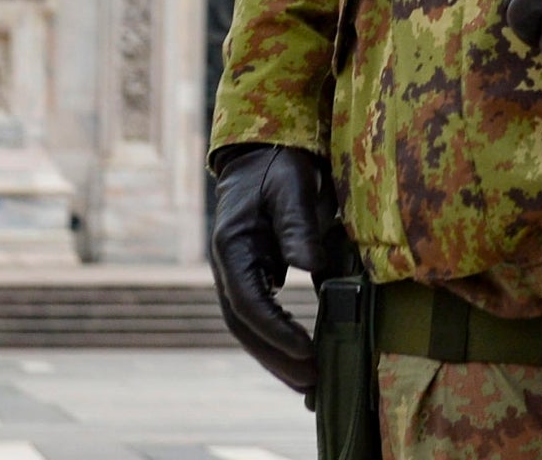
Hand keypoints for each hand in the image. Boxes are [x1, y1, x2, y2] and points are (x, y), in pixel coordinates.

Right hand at [207, 143, 333, 394]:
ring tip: (312, 388)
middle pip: (245, 326)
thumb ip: (297, 225)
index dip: (275, 331)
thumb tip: (311, 266)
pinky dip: (282, 343)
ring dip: (278, 360)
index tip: (306, 351)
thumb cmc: (279, 166)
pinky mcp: (256, 278)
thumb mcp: (291, 186)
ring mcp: (239, 276)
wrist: (266, 154)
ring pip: (251, 329)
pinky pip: (264, 319)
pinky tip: (307, 362)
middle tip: (312, 384)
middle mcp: (229, 267)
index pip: (247, 302)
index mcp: (231, 247)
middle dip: (276, 359)